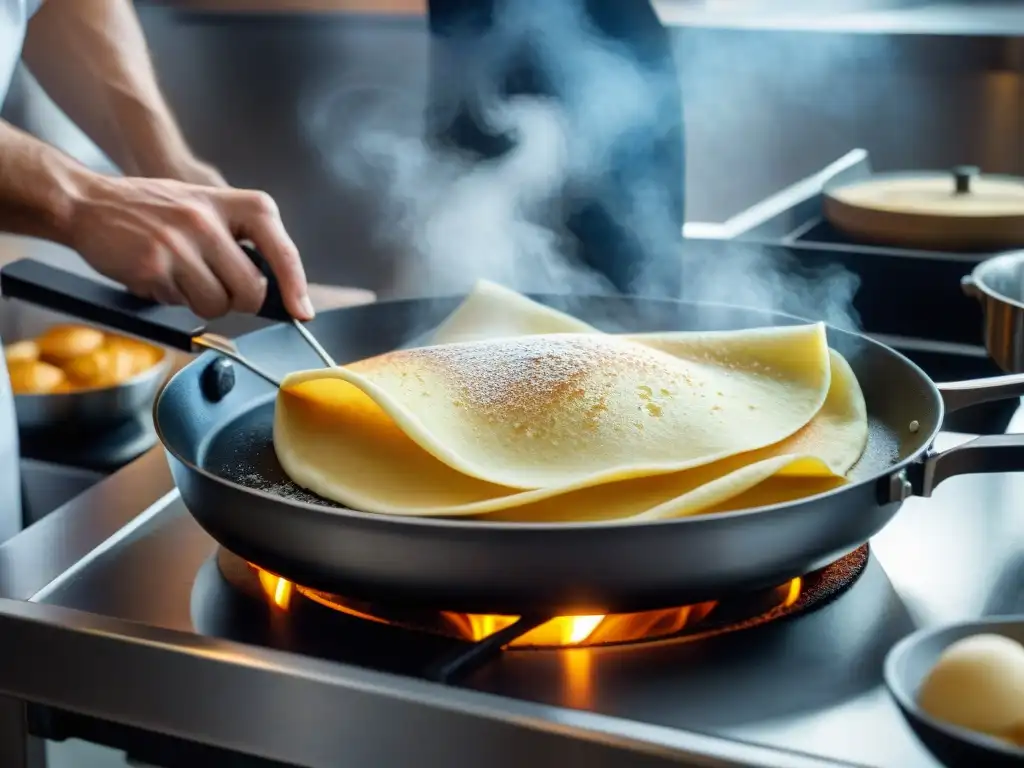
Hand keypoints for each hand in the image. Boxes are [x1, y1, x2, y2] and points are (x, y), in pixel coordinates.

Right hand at [67, 173, 312, 319]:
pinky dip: (171, 298)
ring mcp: (180, 243)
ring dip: (202, 302)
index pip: (281, 250)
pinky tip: (157, 275)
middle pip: (252, 290)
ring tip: (181, 276)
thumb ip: (241, 241)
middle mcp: (208, 220)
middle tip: (216, 287)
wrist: (89, 202)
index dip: (295, 287)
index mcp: (233, 203)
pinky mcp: (154, 266)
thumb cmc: (154, 210)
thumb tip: (279, 292)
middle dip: (239, 301)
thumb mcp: (206, 207)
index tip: (302, 312)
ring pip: (218, 304)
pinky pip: (180, 304)